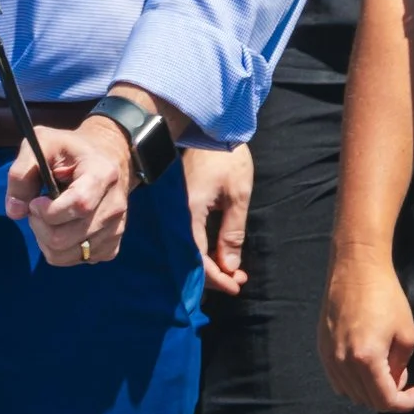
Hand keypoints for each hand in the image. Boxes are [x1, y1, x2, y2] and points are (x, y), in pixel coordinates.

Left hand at [8, 115, 132, 268]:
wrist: (106, 158)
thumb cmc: (69, 150)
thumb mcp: (42, 144)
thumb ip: (21, 173)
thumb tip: (15, 211)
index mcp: (102, 174)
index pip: (78, 206)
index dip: (48, 211)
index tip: (35, 201)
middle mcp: (115, 205)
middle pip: (65, 238)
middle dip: (39, 226)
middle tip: (37, 208)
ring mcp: (116, 229)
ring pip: (68, 255)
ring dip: (46, 240)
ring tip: (49, 218)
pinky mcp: (112, 246)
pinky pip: (78, 260)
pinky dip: (61, 250)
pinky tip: (64, 228)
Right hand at [185, 143, 252, 295]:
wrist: (211, 128)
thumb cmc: (227, 158)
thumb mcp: (238, 196)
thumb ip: (232, 233)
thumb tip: (230, 267)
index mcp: (189, 212)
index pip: (198, 258)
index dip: (216, 278)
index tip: (236, 286)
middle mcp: (176, 214)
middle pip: (190, 257)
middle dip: (214, 275)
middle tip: (237, 281)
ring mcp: (175, 209)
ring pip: (188, 247)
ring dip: (210, 262)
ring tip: (232, 270)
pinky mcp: (178, 205)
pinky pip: (187, 235)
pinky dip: (202, 248)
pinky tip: (216, 253)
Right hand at [320, 245, 413, 412]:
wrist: (356, 269)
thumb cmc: (386, 296)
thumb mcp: (407, 333)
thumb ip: (401, 365)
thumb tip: (394, 381)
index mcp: (366, 359)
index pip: (386, 401)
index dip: (406, 403)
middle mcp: (342, 363)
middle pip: (367, 401)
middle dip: (390, 396)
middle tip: (404, 376)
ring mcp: (329, 357)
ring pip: (351, 394)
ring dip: (371, 391)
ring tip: (386, 368)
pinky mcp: (322, 349)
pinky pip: (337, 381)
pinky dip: (354, 383)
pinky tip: (366, 366)